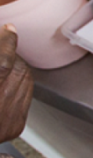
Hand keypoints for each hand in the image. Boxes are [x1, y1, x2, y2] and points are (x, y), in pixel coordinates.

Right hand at [0, 25, 32, 143]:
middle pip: (17, 69)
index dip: (7, 42)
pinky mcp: (16, 127)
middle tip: (3, 48)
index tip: (9, 30)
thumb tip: (4, 37)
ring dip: (16, 69)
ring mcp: (10, 119)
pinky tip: (6, 84)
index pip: (3, 63)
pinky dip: (18, 86)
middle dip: (10, 55)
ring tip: (3, 66)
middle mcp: (0, 106)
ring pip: (25, 81)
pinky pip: (25, 97)